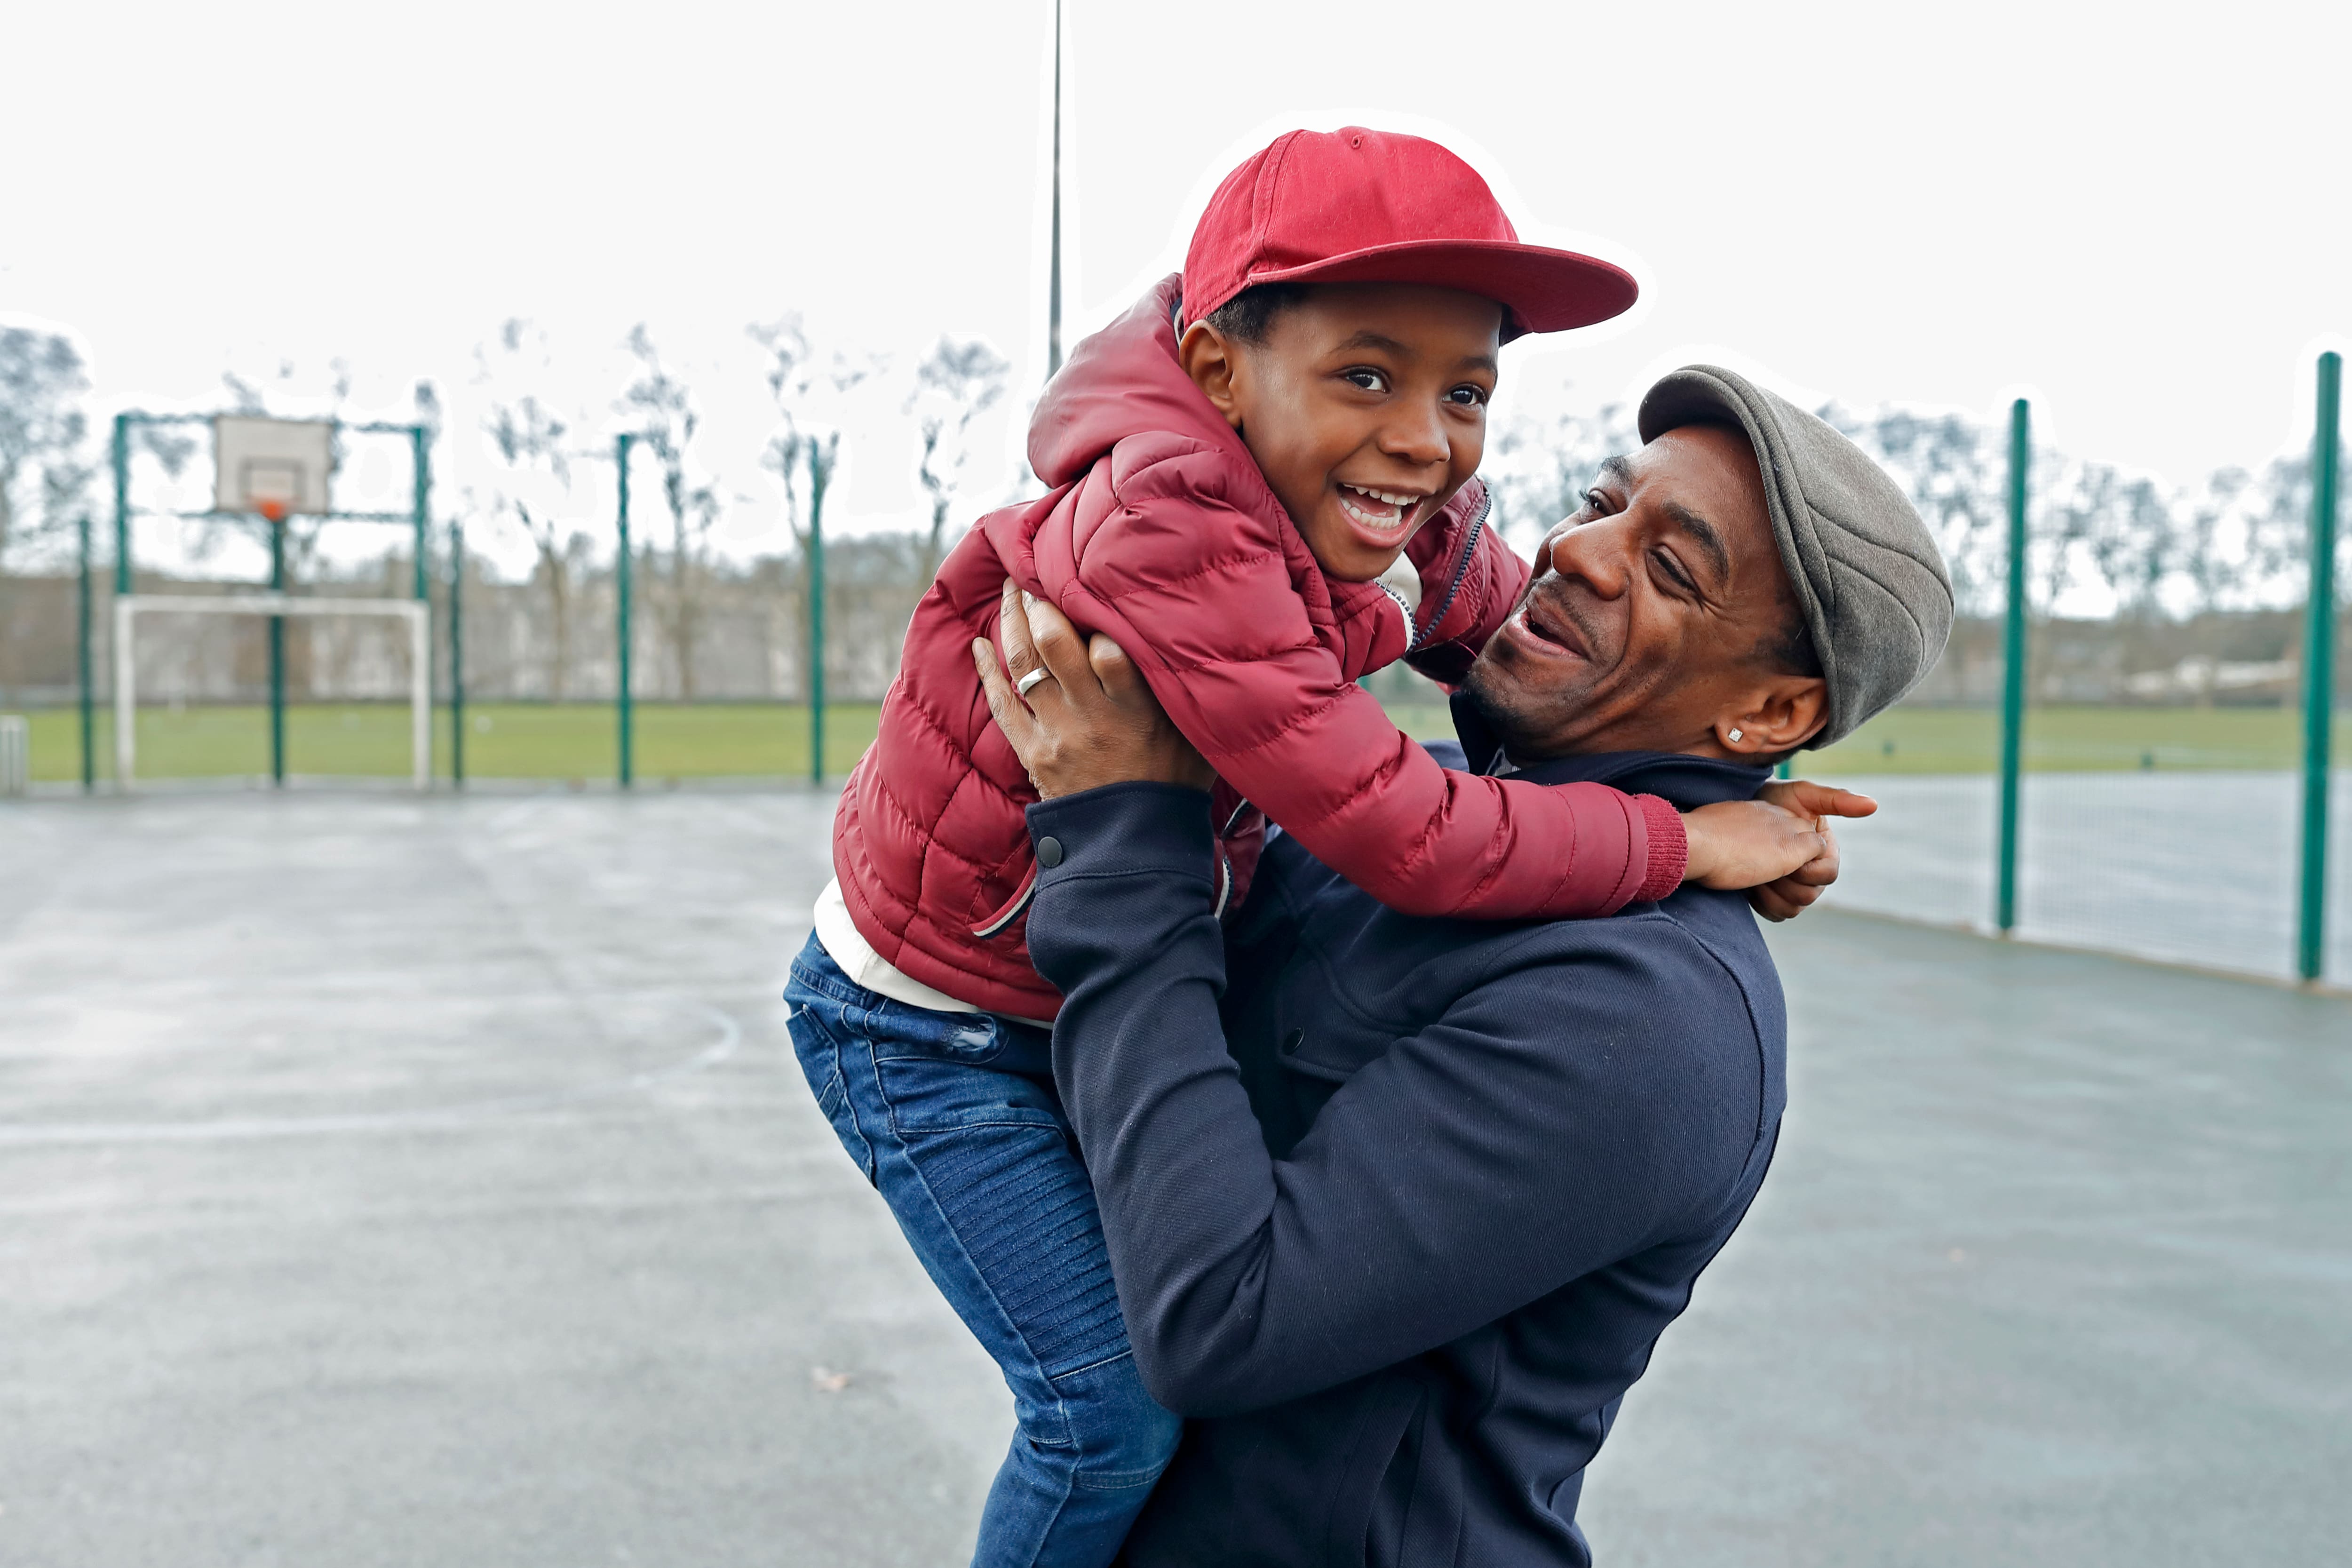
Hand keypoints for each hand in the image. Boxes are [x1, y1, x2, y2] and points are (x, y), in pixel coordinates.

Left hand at [972, 579, 1215, 799]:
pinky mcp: (1033, 753)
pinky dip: (987, 671)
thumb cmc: (1172, 782)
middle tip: (1035, 572)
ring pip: (1024, 665)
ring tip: (1010, 590)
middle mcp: (1090, 716)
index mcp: (1134, 709)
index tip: (1088, 586)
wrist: (1134, 845)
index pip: (1109, 651)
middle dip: (1041, 602)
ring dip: (1012, 623)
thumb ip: (1187, 688)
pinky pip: (1002, 705)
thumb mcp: (1194, 733)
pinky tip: (979, 643)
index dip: (1096, 615)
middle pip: (1055, 646)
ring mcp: (1057, 733)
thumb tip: (1198, 637)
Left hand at [1742, 780, 1873, 921]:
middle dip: (1785, 879)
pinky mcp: (1773, 898)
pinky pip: (1775, 915)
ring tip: (1756, 871)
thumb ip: (1836, 799)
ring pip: (1793, 909)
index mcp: (1825, 854)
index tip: (1785, 853)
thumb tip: (1872, 805)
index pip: (1827, 874)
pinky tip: (1751, 883)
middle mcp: (1813, 874)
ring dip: (1771, 892)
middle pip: (1809, 896)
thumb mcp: (1803, 794)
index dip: (1805, 868)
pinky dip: (1762, 904)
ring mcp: (1793, 887)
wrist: (1739, 816)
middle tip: (1764, 860)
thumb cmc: (1774, 800)